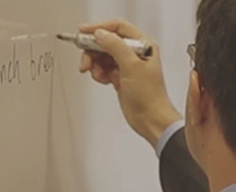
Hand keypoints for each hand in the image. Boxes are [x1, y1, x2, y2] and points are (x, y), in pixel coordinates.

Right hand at [79, 19, 182, 146]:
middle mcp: (135, 53)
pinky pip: (103, 68)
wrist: (150, 119)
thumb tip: (101, 34)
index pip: (118, 27)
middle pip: (107, 41)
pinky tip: (102, 79)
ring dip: (95, 63)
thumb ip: (115, 47)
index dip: (100, 27)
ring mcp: (127, 65)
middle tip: (86, 60)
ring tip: (96, 74)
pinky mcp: (120, 77)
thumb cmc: (150, 96)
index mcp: (143, 45)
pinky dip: (99, 73)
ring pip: (103, 55)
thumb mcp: (132, 66)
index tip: (84, 31)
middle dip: (94, 50)